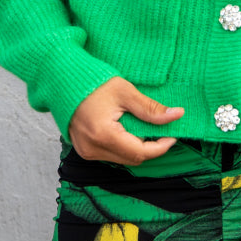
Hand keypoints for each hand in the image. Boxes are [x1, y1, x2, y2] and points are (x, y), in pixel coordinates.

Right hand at [68, 78, 183, 165]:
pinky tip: (128, 131)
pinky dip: (123, 146)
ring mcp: (86, 152)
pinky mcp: (84, 150)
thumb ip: (150, 108)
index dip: (160, 147)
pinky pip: (111, 155)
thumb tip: (176, 115)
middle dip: (150, 148)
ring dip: (136, 148)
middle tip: (161, 131)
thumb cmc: (93, 83)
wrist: (63, 81)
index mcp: (103, 135)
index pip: (140, 153)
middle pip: (132, 159)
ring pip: (122, 159)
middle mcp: (92, 149)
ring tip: (144, 129)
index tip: (172, 136)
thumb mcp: (125, 92)